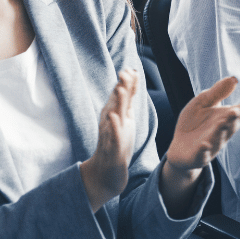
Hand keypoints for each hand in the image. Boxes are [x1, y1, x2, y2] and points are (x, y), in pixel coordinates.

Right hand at [80, 70, 138, 212]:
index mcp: (117, 115)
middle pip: (116, 102)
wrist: (108, 170)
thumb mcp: (125, 120)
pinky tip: (114, 118)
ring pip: (113, 116)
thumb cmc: (117, 143)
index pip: (123, 96)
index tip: (131, 69)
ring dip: (116, 102)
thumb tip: (129, 84)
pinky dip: (112, 126)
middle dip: (120, 87)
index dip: (127, 83)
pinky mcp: (110, 146)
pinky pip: (111, 135)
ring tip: (120, 89)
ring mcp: (110, 134)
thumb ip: (126, 102)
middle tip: (124, 73)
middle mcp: (111, 122)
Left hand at [159, 76, 239, 215]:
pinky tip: (204, 145)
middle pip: (231, 127)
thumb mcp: (202, 103)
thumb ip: (217, 93)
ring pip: (219, 140)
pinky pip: (203, 155)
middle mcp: (221, 133)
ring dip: (220, 133)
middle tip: (234, 111)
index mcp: (224, 118)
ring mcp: (211, 146)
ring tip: (221, 124)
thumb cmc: (194, 123)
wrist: (179, 147)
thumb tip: (234, 78)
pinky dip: (204, 151)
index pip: (237, 114)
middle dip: (233, 120)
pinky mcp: (199, 157)